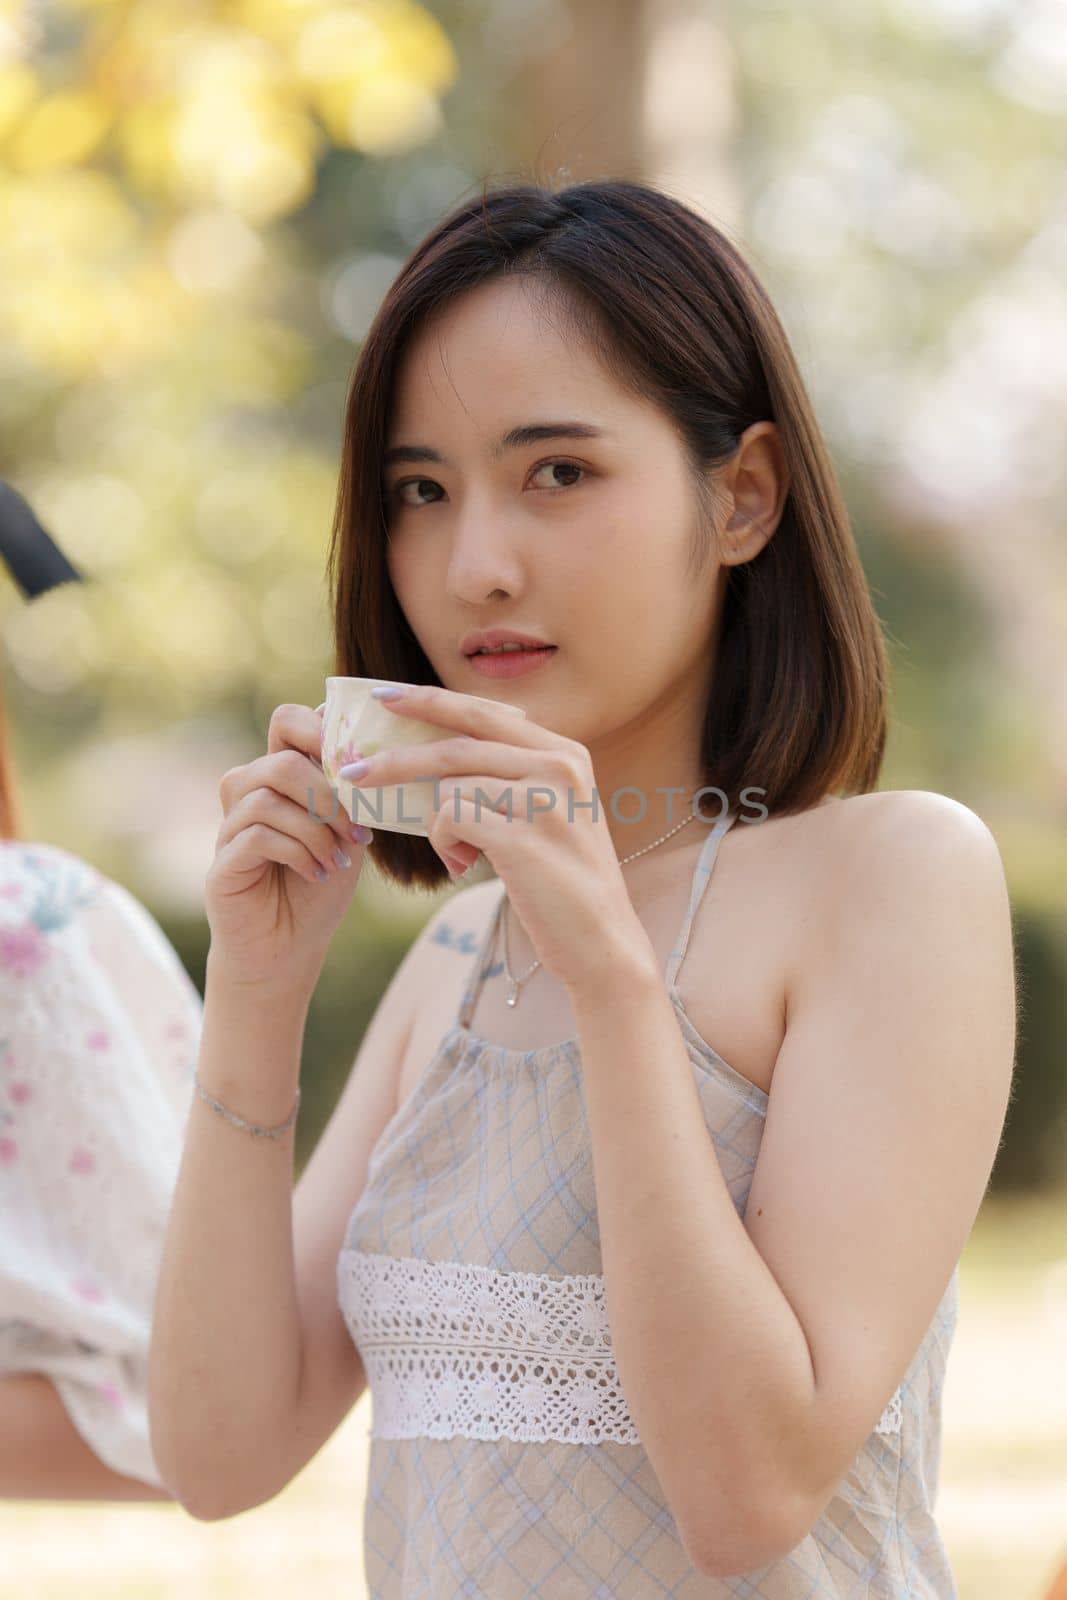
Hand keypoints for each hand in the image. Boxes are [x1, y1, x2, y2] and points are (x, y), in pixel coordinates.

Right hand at [205, 702, 371, 990]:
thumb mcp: (347, 833)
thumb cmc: (320, 885)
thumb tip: (367, 756)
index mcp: (280, 777)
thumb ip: (351, 794)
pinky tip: (317, 873)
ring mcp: (229, 827)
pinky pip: (256, 836)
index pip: (287, 722)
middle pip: (280, 760)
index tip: (355, 767)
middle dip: (327, 795)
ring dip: (315, 831)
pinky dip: (296, 852)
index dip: (320, 731)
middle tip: (355, 833)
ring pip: (267, 797)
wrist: (290, 948)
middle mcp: (248, 793)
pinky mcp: (221, 862)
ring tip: (337, 860)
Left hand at [338, 685, 655, 993]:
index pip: (484, 712)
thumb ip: (509, 777)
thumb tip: (432, 757)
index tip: (384, 696)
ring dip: (436, 823)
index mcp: (564, 751)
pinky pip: (453, 820)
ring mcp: (545, 800)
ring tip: (458, 853)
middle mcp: (559, 765)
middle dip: (397, 755)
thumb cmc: (562, 881)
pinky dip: (445, 843)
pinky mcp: (525, 837)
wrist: (602, 941)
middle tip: (352, 769)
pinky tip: (462, 864)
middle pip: (457, 744)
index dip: (430, 701)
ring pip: (451, 786)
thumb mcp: (548, 814)